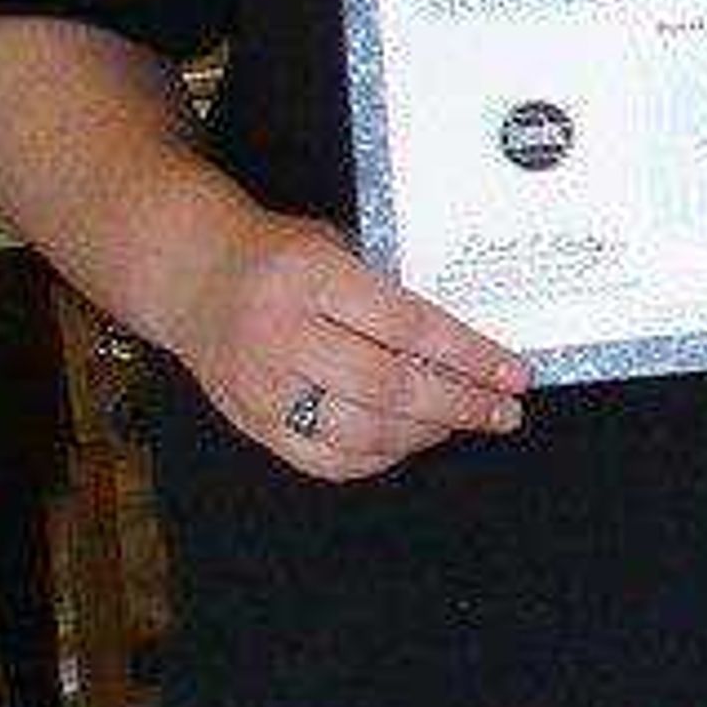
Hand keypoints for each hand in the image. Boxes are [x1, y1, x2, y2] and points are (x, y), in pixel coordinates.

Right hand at [171, 210, 528, 481]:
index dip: (468, 355)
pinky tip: (410, 438)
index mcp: (312, 279)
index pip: (407, 326)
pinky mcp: (251, 423)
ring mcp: (262, 387)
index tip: (512, 372)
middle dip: (459, 404)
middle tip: (503, 410)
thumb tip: (470, 338)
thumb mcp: (340, 246)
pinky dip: (379, 457)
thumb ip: (392, 287)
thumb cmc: (282, 258)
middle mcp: (283, 336)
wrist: (195, 278)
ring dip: (425, 433)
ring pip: (360, 432)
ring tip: (463, 420)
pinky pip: (326, 460)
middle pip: (388, 388)